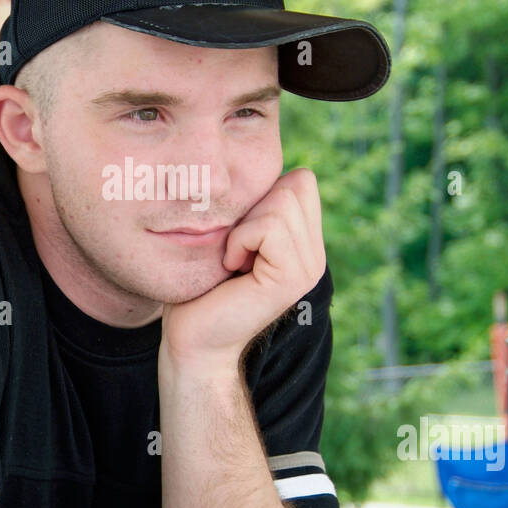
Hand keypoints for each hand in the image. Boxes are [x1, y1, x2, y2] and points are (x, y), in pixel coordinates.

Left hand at [159, 167, 326, 369]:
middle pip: (296, 183)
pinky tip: (232, 269)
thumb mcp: (230, 234)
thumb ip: (254, 207)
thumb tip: (255, 166)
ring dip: (243, 226)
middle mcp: (314, 255)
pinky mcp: (291, 278)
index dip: (262, 194)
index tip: (239, 235)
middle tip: (236, 249)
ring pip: (282, 201)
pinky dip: (239, 241)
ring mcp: (308, 268)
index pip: (302, 179)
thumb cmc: (199, 288)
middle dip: (253, 207)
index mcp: (304, 242)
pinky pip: (268, 227)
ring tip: (234, 260)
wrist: (192, 341)